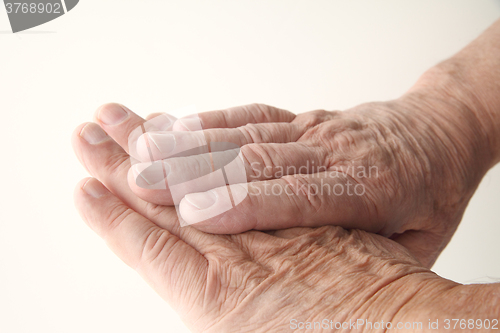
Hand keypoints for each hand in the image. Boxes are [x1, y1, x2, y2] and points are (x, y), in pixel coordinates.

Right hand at [126, 95, 490, 267]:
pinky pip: (251, 117)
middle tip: (140, 179)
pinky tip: (171, 126)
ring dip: (187, 143)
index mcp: (368, 189)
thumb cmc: (427, 192)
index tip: (193, 213)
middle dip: (194, 172)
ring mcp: (315, 130)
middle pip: (258, 162)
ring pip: (244, 136)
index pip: (297, 200)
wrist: (437, 132)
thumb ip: (370, 257)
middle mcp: (335, 154)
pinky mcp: (302, 117)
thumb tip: (317, 286)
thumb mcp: (417, 240)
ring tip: (136, 148)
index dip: (243, 205)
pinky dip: (207, 122)